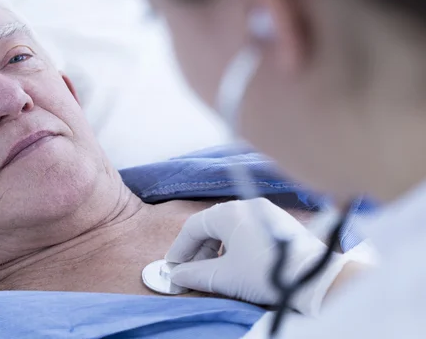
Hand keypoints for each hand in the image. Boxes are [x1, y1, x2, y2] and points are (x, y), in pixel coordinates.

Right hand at [166, 198, 348, 315]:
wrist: (312, 279)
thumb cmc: (266, 274)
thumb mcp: (224, 277)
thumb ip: (194, 274)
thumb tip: (178, 276)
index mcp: (228, 213)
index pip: (193, 226)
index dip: (180, 248)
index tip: (173, 266)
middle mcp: (246, 205)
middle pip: (211, 225)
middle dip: (198, 250)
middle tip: (191, 272)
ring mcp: (264, 211)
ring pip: (229, 227)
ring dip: (215, 249)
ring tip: (213, 270)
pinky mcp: (279, 223)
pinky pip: (246, 230)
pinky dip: (234, 246)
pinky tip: (235, 263)